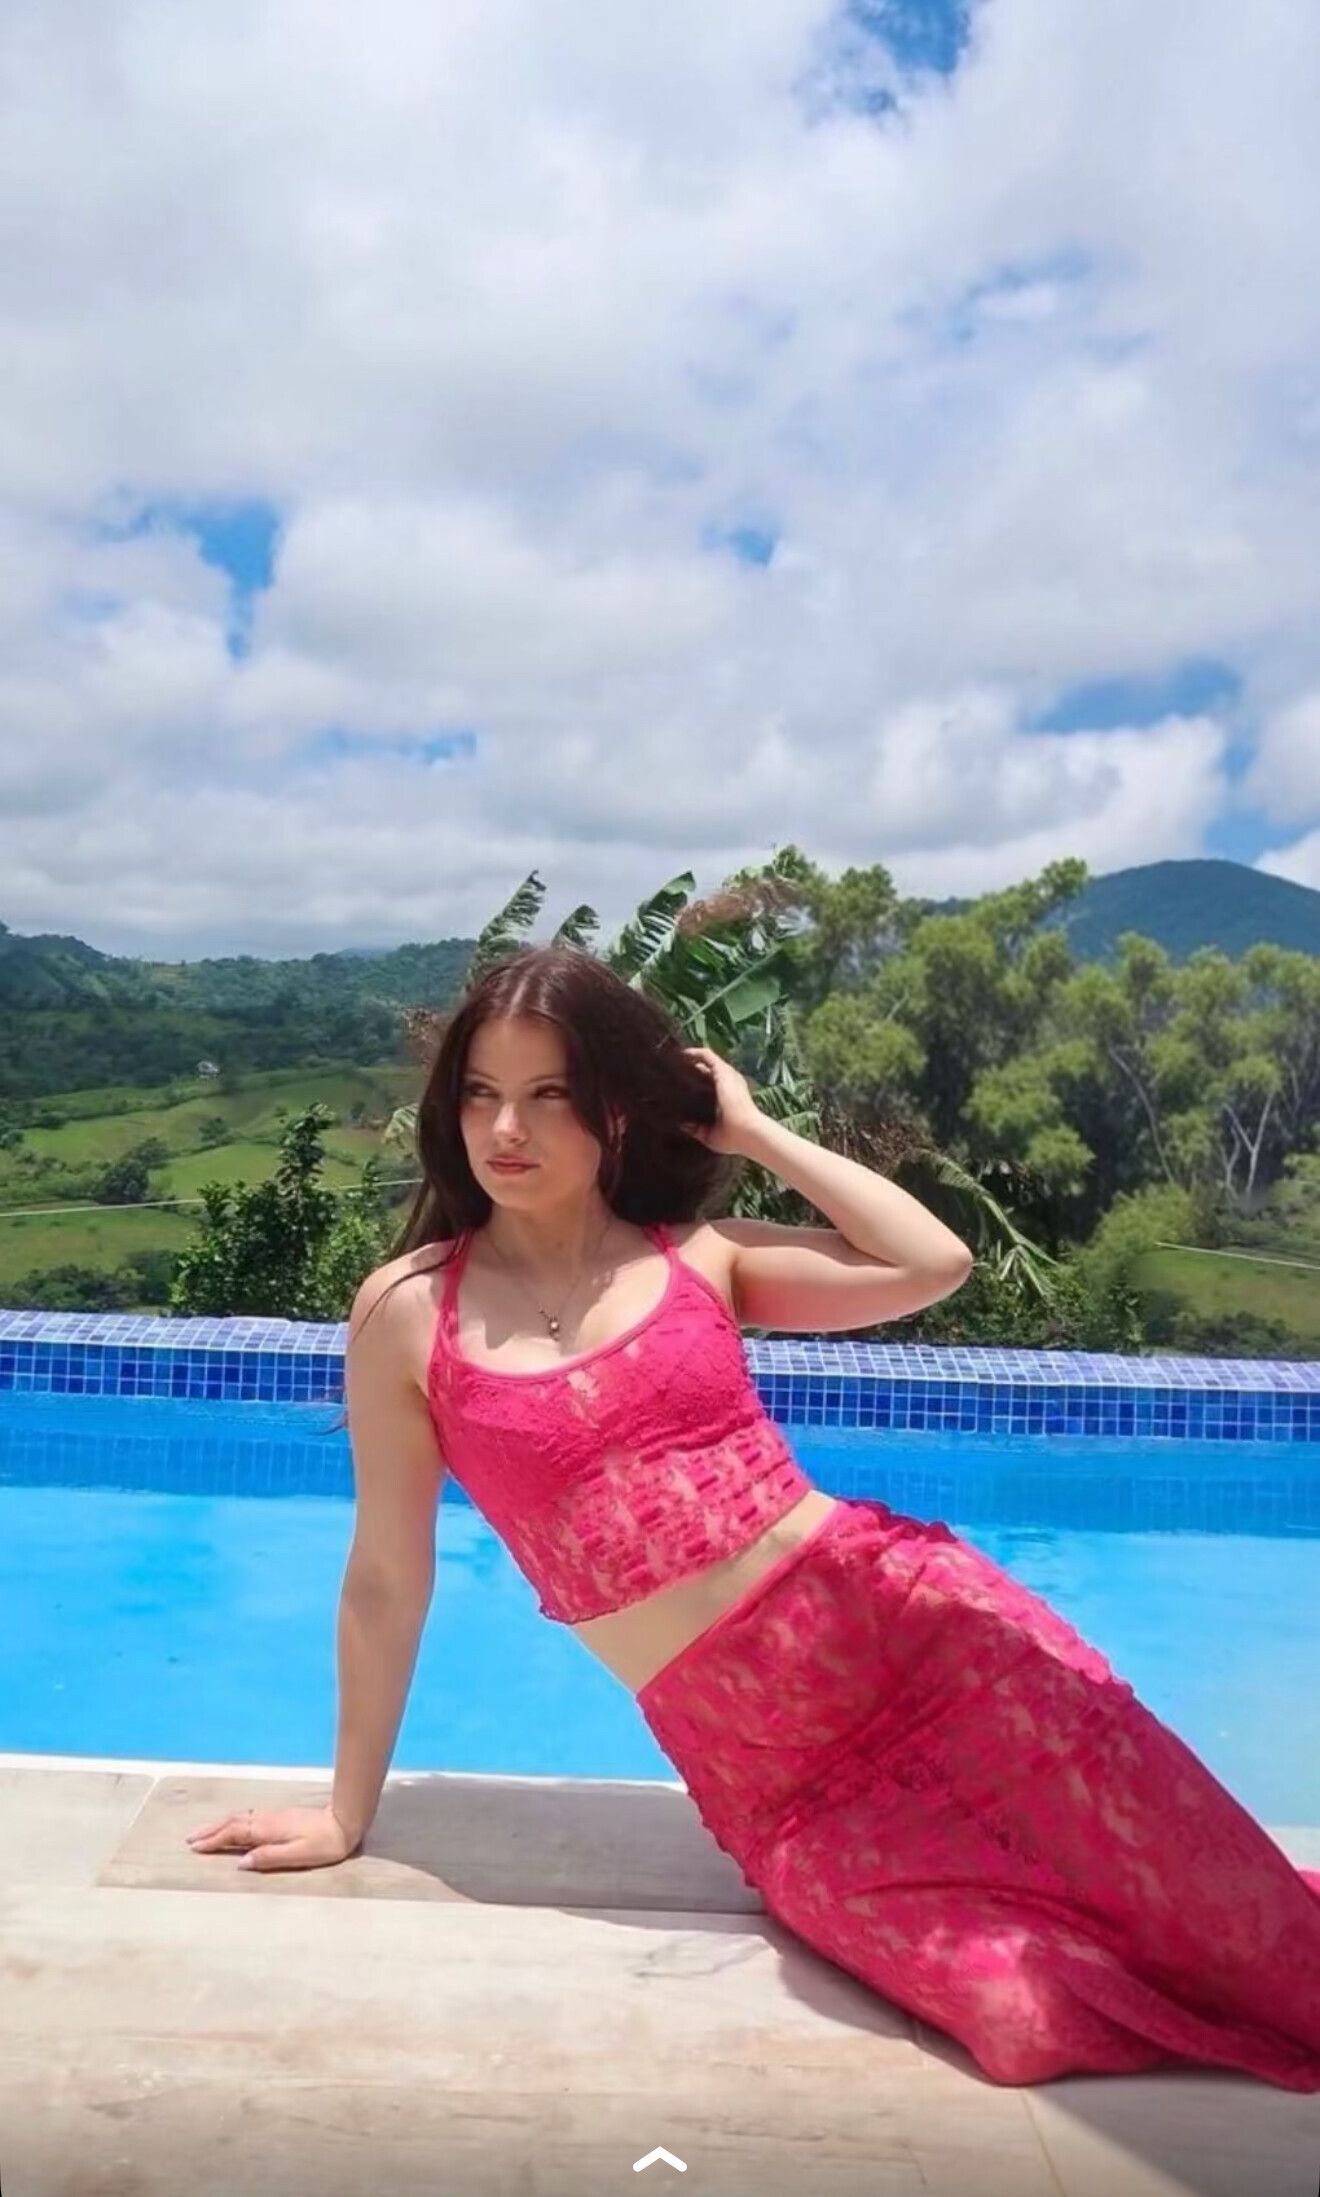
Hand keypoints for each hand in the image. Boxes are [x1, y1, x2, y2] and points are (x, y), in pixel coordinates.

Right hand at [186, 1802, 359, 1873]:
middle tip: (190, 1838)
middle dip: (211, 1830)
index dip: (214, 1841)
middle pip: (233, 1823)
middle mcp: (267, 1820)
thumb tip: (241, 1863)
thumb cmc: (325, 1844)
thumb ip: (269, 1858)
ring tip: (204, 1833)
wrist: (345, 1821)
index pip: (235, 1834)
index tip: (195, 1847)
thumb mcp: (298, 1856)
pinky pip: (249, 1818)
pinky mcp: (280, 1816)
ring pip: (240, 1818)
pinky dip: (233, 1822)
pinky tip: (232, 1827)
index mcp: (269, 1830)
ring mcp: (274, 1816)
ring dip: (220, 1825)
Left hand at [683, 1046, 763, 1155]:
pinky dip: (693, 1053)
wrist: (746, 1133)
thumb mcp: (710, 1135)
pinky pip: (706, 1055)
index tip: (680, 1082)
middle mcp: (729, 1083)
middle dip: (693, 1067)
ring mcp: (728, 1075)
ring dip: (692, 1057)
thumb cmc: (732, 1137)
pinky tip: (680, 1055)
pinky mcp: (723, 1071)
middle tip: (673, 1069)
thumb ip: (696, 1129)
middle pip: (709, 1069)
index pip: (711, 1083)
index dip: (697, 1080)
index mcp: (728, 1096)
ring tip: (675, 1059)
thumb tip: (682, 1126)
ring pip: (707, 1059)